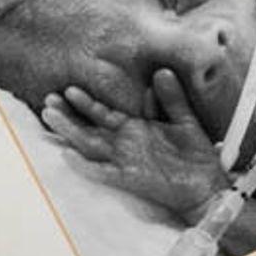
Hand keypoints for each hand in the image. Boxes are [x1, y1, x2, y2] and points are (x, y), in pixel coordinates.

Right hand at [41, 69, 223, 222]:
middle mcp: (125, 144)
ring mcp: (125, 160)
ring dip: (70, 131)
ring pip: (90, 144)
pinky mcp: (130, 177)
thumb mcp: (184, 118)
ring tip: (50, 115)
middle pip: (89, 127)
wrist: (208, 184)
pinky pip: (102, 171)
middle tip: (48, 99)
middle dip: (69, 115)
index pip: (104, 112)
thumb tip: (162, 71)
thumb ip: (172, 97)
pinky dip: (85, 164)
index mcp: (135, 128)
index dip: (86, 101)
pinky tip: (69, 155)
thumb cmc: (195, 154)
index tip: (68, 88)